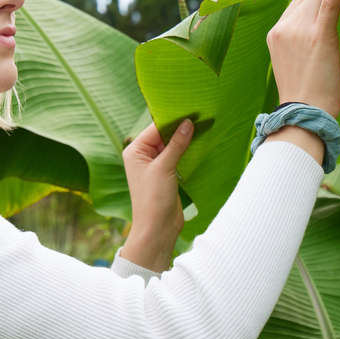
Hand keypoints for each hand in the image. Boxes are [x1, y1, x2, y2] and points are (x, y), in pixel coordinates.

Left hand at [121, 119, 193, 271]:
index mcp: (135, 151)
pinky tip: (200, 143)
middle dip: (181, 128)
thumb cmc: (153, 199)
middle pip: (164, 134)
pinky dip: (187, 151)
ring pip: (172, 145)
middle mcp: (143, 156)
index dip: (173, 119)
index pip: (156, 128)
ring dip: (186, 139)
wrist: (157, 229)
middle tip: (201, 116)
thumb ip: (176, 145)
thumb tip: (188, 123)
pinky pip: (178, 156)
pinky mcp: (167, 174)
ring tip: (204, 126)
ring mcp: (155, 165)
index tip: (191, 109)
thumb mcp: (164, 168)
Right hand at [267, 0, 339, 117]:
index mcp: (275, 34)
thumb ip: (299, 43)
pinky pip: (330, 1)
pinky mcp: (319, 34)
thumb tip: (314, 35)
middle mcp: (284, 27)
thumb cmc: (305, 98)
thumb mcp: (294, 64)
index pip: (296, 4)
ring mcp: (299, 30)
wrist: (304, 114)